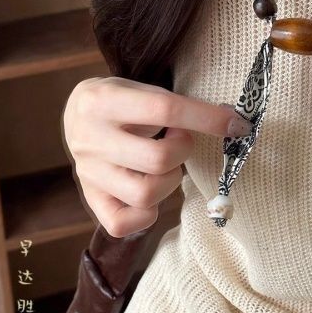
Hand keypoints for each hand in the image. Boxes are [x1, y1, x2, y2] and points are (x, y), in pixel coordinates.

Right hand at [63, 76, 252, 236]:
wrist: (75, 114)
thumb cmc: (122, 101)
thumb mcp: (140, 89)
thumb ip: (175, 105)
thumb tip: (231, 122)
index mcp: (101, 100)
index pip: (164, 110)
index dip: (207, 119)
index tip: (236, 125)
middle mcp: (89, 138)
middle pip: (157, 159)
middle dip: (184, 151)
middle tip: (181, 139)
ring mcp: (87, 172)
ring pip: (144, 194)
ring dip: (169, 181)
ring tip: (165, 164)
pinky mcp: (90, 198)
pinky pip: (122, 223)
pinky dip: (146, 214)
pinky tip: (151, 189)